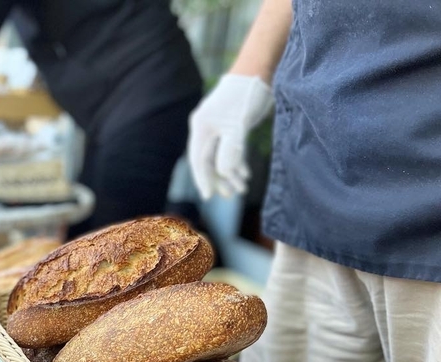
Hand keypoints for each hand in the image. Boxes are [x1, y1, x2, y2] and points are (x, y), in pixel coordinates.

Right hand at [188, 74, 273, 199]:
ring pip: (219, 155)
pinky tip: (244, 173)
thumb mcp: (239, 125)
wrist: (257, 70)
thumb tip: (222, 172)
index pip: (199, 160)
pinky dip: (236, 161)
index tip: (209, 196)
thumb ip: (229, 150)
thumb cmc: (246, 95)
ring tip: (242, 188)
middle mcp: (205, 128)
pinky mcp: (228, 124)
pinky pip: (228, 148)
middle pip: (208, 160)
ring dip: (230, 172)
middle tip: (230, 195)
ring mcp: (216, 126)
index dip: (204, 179)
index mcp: (202, 127)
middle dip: (219, 178)